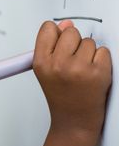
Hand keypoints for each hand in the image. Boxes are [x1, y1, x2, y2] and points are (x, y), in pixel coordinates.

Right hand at [33, 20, 111, 145]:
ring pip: (88, 41)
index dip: (56, 33)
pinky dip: (101, 60)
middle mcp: (58, 64)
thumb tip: (66, 24)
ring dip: (88, 52)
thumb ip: (52, 44)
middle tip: (73, 59)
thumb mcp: (45, 69)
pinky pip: (103, 51)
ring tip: (83, 68)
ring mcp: (79, 68)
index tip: (59, 41)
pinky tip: (93, 72)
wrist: (74, 121)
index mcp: (41, 61)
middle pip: (70, 31)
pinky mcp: (99, 73)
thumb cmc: (60, 95)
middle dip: (74, 42)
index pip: (48, 28)